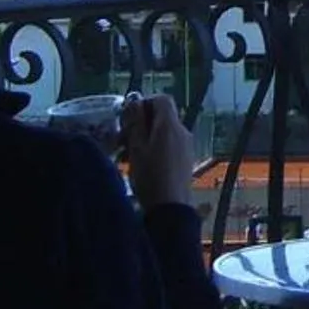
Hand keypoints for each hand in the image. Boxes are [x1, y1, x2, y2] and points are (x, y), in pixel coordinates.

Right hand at [121, 92, 194, 209]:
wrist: (171, 209)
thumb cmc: (150, 177)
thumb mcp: (136, 148)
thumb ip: (136, 122)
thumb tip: (135, 102)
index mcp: (170, 125)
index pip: (161, 99)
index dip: (144, 103)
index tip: (128, 119)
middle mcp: (182, 131)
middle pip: (162, 116)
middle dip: (141, 124)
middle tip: (122, 140)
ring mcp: (186, 146)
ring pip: (163, 132)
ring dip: (145, 138)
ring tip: (128, 156)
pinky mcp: (185, 160)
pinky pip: (169, 145)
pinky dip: (154, 149)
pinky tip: (141, 166)